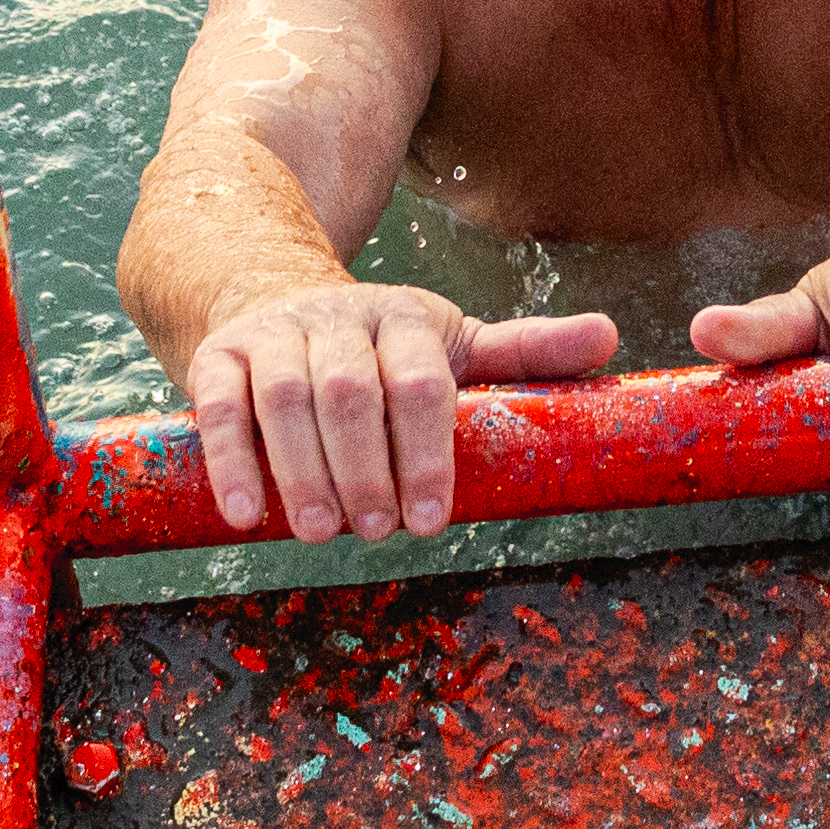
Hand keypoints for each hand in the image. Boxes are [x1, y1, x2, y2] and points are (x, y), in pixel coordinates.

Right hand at [183, 282, 618, 539]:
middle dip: (366, 468)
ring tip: (321, 533)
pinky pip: (218, 404)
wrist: (272, 294)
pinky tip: (245, 513)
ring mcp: (274, 334)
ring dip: (303, 471)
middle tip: (376, 531)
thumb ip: (527, 350)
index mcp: (405, 319)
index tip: (433, 519)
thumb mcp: (454, 342)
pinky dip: (229, 458)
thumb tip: (611, 335)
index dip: (428, 454)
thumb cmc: (380, 345)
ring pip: (286, 398)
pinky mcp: (218, 355)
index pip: (422, 384)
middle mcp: (338, 317)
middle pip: (352, 392)